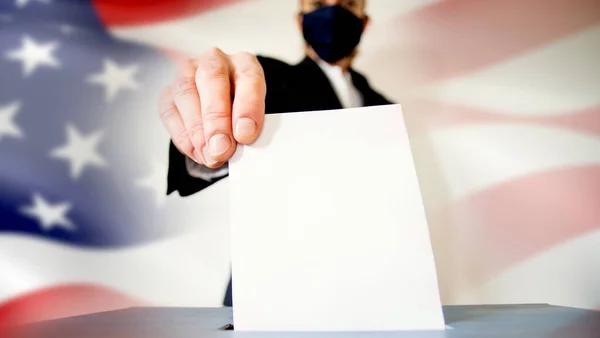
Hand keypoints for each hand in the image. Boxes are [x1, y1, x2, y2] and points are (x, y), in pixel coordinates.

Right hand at [159, 48, 265, 167]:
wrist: (219, 108)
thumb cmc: (241, 111)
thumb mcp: (254, 115)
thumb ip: (249, 126)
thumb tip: (240, 144)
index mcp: (244, 63)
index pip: (248, 77)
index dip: (248, 106)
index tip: (245, 135)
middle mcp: (214, 61)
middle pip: (212, 79)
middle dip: (216, 118)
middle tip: (221, 148)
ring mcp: (188, 73)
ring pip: (186, 93)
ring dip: (197, 130)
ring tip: (209, 156)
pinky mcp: (168, 92)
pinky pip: (169, 111)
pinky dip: (183, 136)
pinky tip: (196, 153)